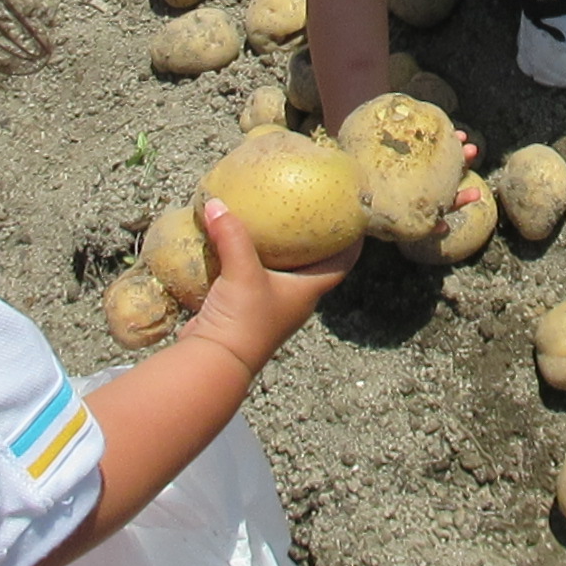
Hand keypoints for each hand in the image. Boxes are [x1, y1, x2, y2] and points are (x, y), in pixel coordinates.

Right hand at [182, 196, 355, 374]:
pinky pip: (248, 279)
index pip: (341, 264)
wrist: (212, 362)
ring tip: (270, 222)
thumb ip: (232, 234)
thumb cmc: (242, 320)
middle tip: (307, 210)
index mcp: (306, 292)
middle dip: (311, 240)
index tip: (354, 216)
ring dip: (275, 251)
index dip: (351, 241)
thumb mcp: (242, 272)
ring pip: (278, 272)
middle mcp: (292, 301)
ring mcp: (267, 307)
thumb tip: (217, 202)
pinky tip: (231, 243)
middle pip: (311, 265)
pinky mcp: (242, 311)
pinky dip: (244, 261)